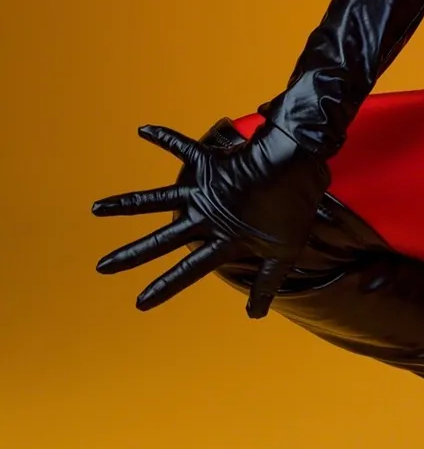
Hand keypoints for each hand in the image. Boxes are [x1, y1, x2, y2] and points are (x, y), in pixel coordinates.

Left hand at [93, 118, 330, 318]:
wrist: (302, 171)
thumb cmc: (293, 210)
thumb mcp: (282, 256)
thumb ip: (265, 284)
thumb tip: (254, 316)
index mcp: (222, 241)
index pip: (186, 271)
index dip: (163, 287)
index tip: (139, 304)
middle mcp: (207, 219)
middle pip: (161, 241)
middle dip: (131, 255)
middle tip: (101, 268)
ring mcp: (205, 193)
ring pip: (157, 200)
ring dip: (127, 204)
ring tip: (95, 209)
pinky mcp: (210, 166)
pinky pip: (182, 149)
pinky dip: (164, 139)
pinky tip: (143, 131)